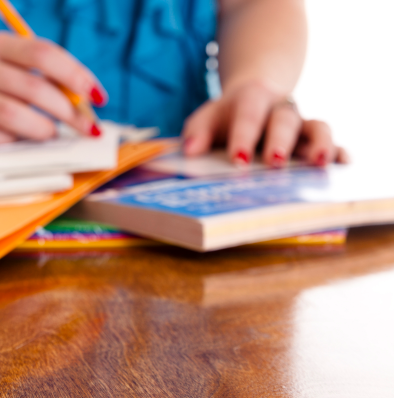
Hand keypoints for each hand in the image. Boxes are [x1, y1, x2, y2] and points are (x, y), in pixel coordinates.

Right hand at [0, 32, 107, 145]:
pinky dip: (10, 141)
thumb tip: (84, 104)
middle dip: (67, 112)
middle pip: (34, 87)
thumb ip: (43, 80)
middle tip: (85, 127)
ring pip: (13, 114)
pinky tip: (16, 141)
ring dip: (40, 129)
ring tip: (49, 134)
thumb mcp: (9, 70)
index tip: (98, 97)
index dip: (76, 76)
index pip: (45, 54)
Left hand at [182, 80, 347, 165]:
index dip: (244, 136)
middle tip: (274, 163)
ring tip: (318, 164)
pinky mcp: (314, 138)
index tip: (238, 159)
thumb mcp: (206, 119)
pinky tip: (343, 164)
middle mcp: (280, 109)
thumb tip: (189, 151)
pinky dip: (340, 151)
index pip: (248, 115)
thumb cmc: (224, 116)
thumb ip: (196, 132)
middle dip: (280, 141)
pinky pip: (333, 142)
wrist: (252, 98)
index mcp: (251, 99)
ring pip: (317, 127)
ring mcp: (301, 123)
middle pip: (284, 120)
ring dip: (319, 144)